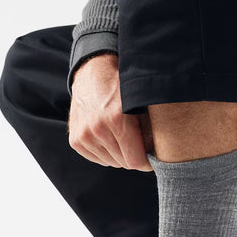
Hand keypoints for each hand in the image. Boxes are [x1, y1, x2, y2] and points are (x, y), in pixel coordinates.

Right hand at [68, 53, 152, 170]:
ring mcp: (84, 135)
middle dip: (134, 157)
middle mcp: (97, 129)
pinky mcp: (76, 140)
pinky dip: (107, 154)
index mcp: (116, 119)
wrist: (93, 73)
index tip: (152, 159)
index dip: (146, 163)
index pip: (134, 160)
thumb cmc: (122, 87)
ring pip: (111, 162)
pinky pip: (98, 159)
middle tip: (140, 146)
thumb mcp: (141, 102)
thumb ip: (150, 127)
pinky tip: (111, 139)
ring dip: (120, 156)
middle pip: (123, 163)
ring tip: (124, 139)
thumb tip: (161, 152)